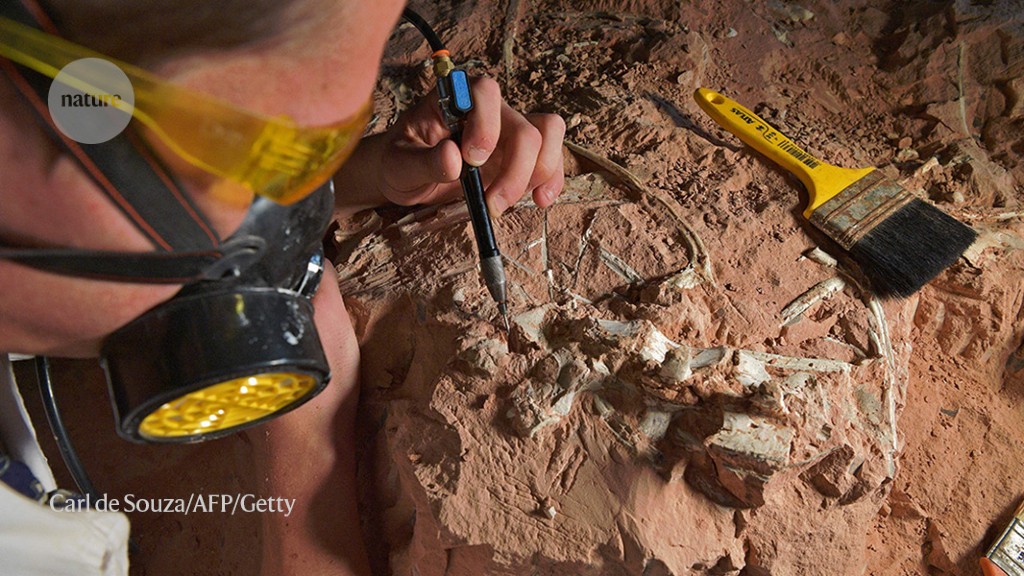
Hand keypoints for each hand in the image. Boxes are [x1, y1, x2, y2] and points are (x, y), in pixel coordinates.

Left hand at [335, 76, 565, 215]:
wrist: (407, 177)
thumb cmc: (400, 161)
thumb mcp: (400, 164)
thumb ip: (424, 161)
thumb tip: (454, 158)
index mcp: (455, 98)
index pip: (486, 91)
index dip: (486, 125)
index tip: (472, 159)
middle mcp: (490, 109)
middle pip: (524, 127)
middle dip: (515, 170)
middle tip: (491, 203)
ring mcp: (509, 131)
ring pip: (548, 135)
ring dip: (537, 174)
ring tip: (508, 202)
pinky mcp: (521, 156)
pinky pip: (551, 158)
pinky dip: (551, 180)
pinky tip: (539, 201)